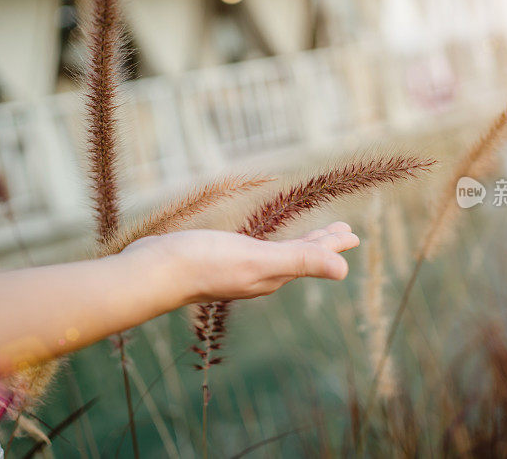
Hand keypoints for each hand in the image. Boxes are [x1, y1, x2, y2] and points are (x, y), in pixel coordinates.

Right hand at [118, 222, 358, 302]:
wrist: (153, 271)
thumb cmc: (203, 263)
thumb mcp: (257, 259)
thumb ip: (299, 262)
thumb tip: (344, 271)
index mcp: (272, 274)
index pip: (312, 256)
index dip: (333, 244)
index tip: (353, 234)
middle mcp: (259, 274)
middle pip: (300, 256)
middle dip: (322, 244)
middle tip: (343, 232)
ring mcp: (238, 268)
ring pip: (279, 254)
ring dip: (299, 244)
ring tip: (310, 237)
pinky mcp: (218, 259)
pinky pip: (254, 249)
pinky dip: (269, 244)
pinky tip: (258, 243)